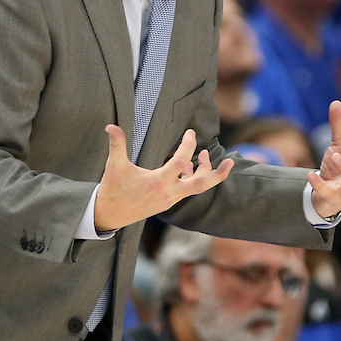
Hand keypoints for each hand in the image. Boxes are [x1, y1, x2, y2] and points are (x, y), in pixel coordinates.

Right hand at [93, 127, 233, 232]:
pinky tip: (187, 167)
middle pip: (201, 185)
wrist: (109, 215)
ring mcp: (170, 200)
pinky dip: (191, 178)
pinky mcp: (168, 203)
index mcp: (158, 182)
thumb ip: (117, 144)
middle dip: (218, 174)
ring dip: (203, 173)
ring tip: (203, 155)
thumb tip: (110, 126)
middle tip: (230, 162)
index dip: (188, 144)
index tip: (190, 132)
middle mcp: (169, 193)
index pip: (181, 161)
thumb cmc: (113, 189)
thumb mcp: (115, 165)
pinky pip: (186, 190)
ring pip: (195, 188)